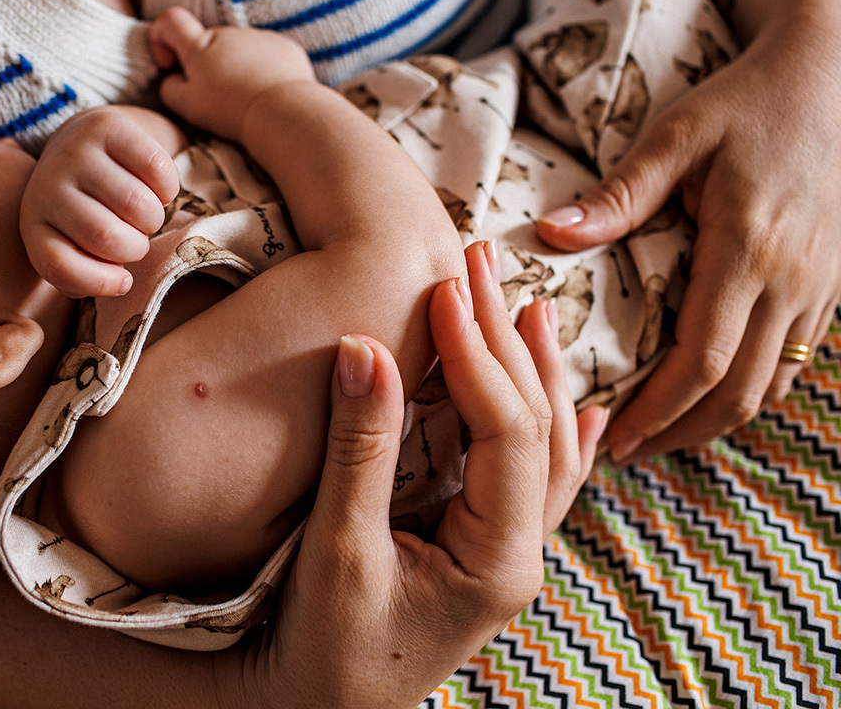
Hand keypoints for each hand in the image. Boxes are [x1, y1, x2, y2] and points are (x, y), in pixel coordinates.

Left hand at [19, 106, 179, 297]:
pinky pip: (155, 169)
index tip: (123, 281)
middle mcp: (46, 185)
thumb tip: (121, 281)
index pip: (59, 265)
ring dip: (155, 219)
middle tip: (138, 239)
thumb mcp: (75, 246)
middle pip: (104, 236)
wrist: (85, 145)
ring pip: (136, 205)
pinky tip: (157, 189)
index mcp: (34, 224)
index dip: (99, 282)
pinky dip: (168, 189)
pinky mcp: (107, 126)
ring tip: (147, 215)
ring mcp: (75, 152)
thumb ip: (89, 275)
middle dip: (136, 247)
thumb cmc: (87, 210)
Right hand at [149, 7, 315, 141]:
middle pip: (209, 42)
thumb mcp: (186, 106)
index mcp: (200, 45)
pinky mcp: (285, 47)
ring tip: (246, 100)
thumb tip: (172, 79)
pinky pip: (267, 55)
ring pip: (239, 51)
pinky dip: (264, 71)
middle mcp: (229, 34)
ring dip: (237, 69)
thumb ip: (170, 88)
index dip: (162, 37)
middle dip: (207, 65)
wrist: (282, 112)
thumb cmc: (230, 110)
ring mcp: (259, 37)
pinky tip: (267, 94)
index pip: (170, 20)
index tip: (170, 64)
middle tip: (217, 98)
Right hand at [218, 244, 602, 708]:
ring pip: (548, 446)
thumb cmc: (324, 647)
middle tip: (476, 263)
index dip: (477, 356)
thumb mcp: (338, 550)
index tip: (443, 291)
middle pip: (535, 425)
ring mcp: (509, 552)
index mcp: (498, 559)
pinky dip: (558, 432)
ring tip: (529, 304)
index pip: (507, 434)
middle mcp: (519, 552)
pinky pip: (540, 481)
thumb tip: (363, 346)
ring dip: (535, 371)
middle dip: (506, 340)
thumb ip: (359, 449)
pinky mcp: (484, 549)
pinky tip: (585, 406)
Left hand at [537, 10, 840, 462]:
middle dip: (680, 431)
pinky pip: (795, 359)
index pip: (701, 361)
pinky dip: (751, 388)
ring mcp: (819, 287)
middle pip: (738, 391)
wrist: (838, 70)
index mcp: (746, 250)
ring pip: (772, 383)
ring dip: (715, 419)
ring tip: (661, 434)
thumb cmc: (748, 100)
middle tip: (625, 450)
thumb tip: (551, 234)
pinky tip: (711, 392)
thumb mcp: (678, 136)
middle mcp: (790, 281)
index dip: (657, 411)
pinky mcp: (832, 284)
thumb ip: (619, 194)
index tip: (614, 438)